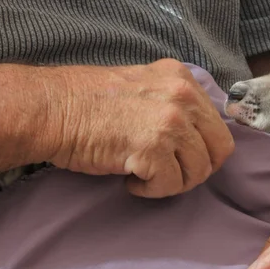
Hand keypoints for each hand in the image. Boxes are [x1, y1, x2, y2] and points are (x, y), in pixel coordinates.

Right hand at [42, 58, 233, 197]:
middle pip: (219, 150)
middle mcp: (182, 96)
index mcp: (181, 78)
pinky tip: (130, 180)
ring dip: (172, 182)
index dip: (202, 148)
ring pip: (198, 172)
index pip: (217, 124)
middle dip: (195, 168)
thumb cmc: (86, 102)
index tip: (180, 157)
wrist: (50, 110)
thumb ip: (173, 102)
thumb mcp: (142, 86)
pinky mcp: (153, 148)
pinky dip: (150, 191)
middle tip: (167, 172)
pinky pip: (171, 185)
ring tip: (143, 175)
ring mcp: (170, 121)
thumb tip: (197, 134)